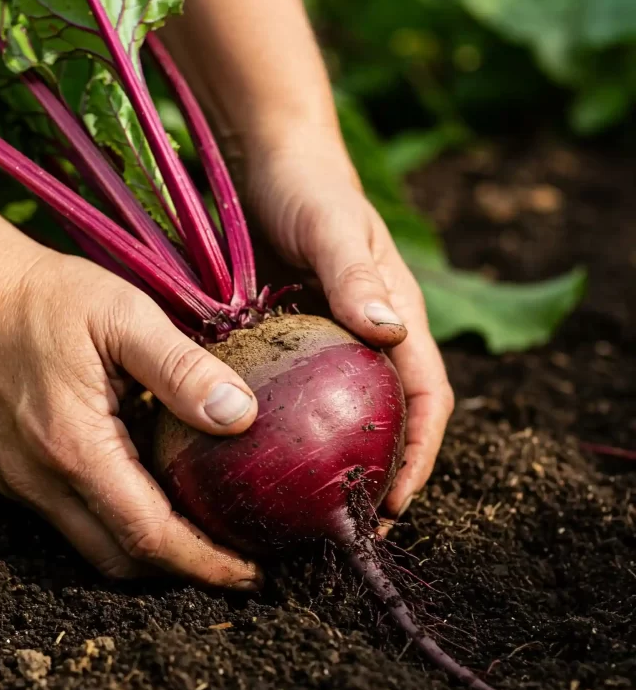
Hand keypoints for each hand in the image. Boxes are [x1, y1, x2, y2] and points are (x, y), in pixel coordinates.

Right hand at [0, 238, 262, 588]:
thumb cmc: (44, 296)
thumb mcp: (125, 317)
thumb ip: (184, 370)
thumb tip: (241, 416)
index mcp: (74, 447)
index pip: (149, 536)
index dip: (206, 563)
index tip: (253, 576)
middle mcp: (40, 480)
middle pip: (121, 559)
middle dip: (183, 571)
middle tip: (238, 561)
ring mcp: (20, 479)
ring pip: (94, 546)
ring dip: (151, 551)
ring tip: (203, 534)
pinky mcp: (11, 470)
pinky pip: (72, 519)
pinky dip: (118, 523)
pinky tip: (151, 493)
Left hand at [245, 135, 454, 527]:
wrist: (267, 163)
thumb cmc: (308, 188)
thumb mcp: (333, 226)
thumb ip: (357, 276)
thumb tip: (388, 331)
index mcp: (396, 318)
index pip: (427, 397)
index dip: (421, 454)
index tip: (395, 504)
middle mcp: (367, 340)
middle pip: (389, 421)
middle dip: (381, 476)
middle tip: (350, 527)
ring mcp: (327, 345)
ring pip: (343, 418)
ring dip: (335, 466)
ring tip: (307, 513)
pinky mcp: (288, 343)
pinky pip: (297, 398)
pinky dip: (291, 435)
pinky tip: (261, 463)